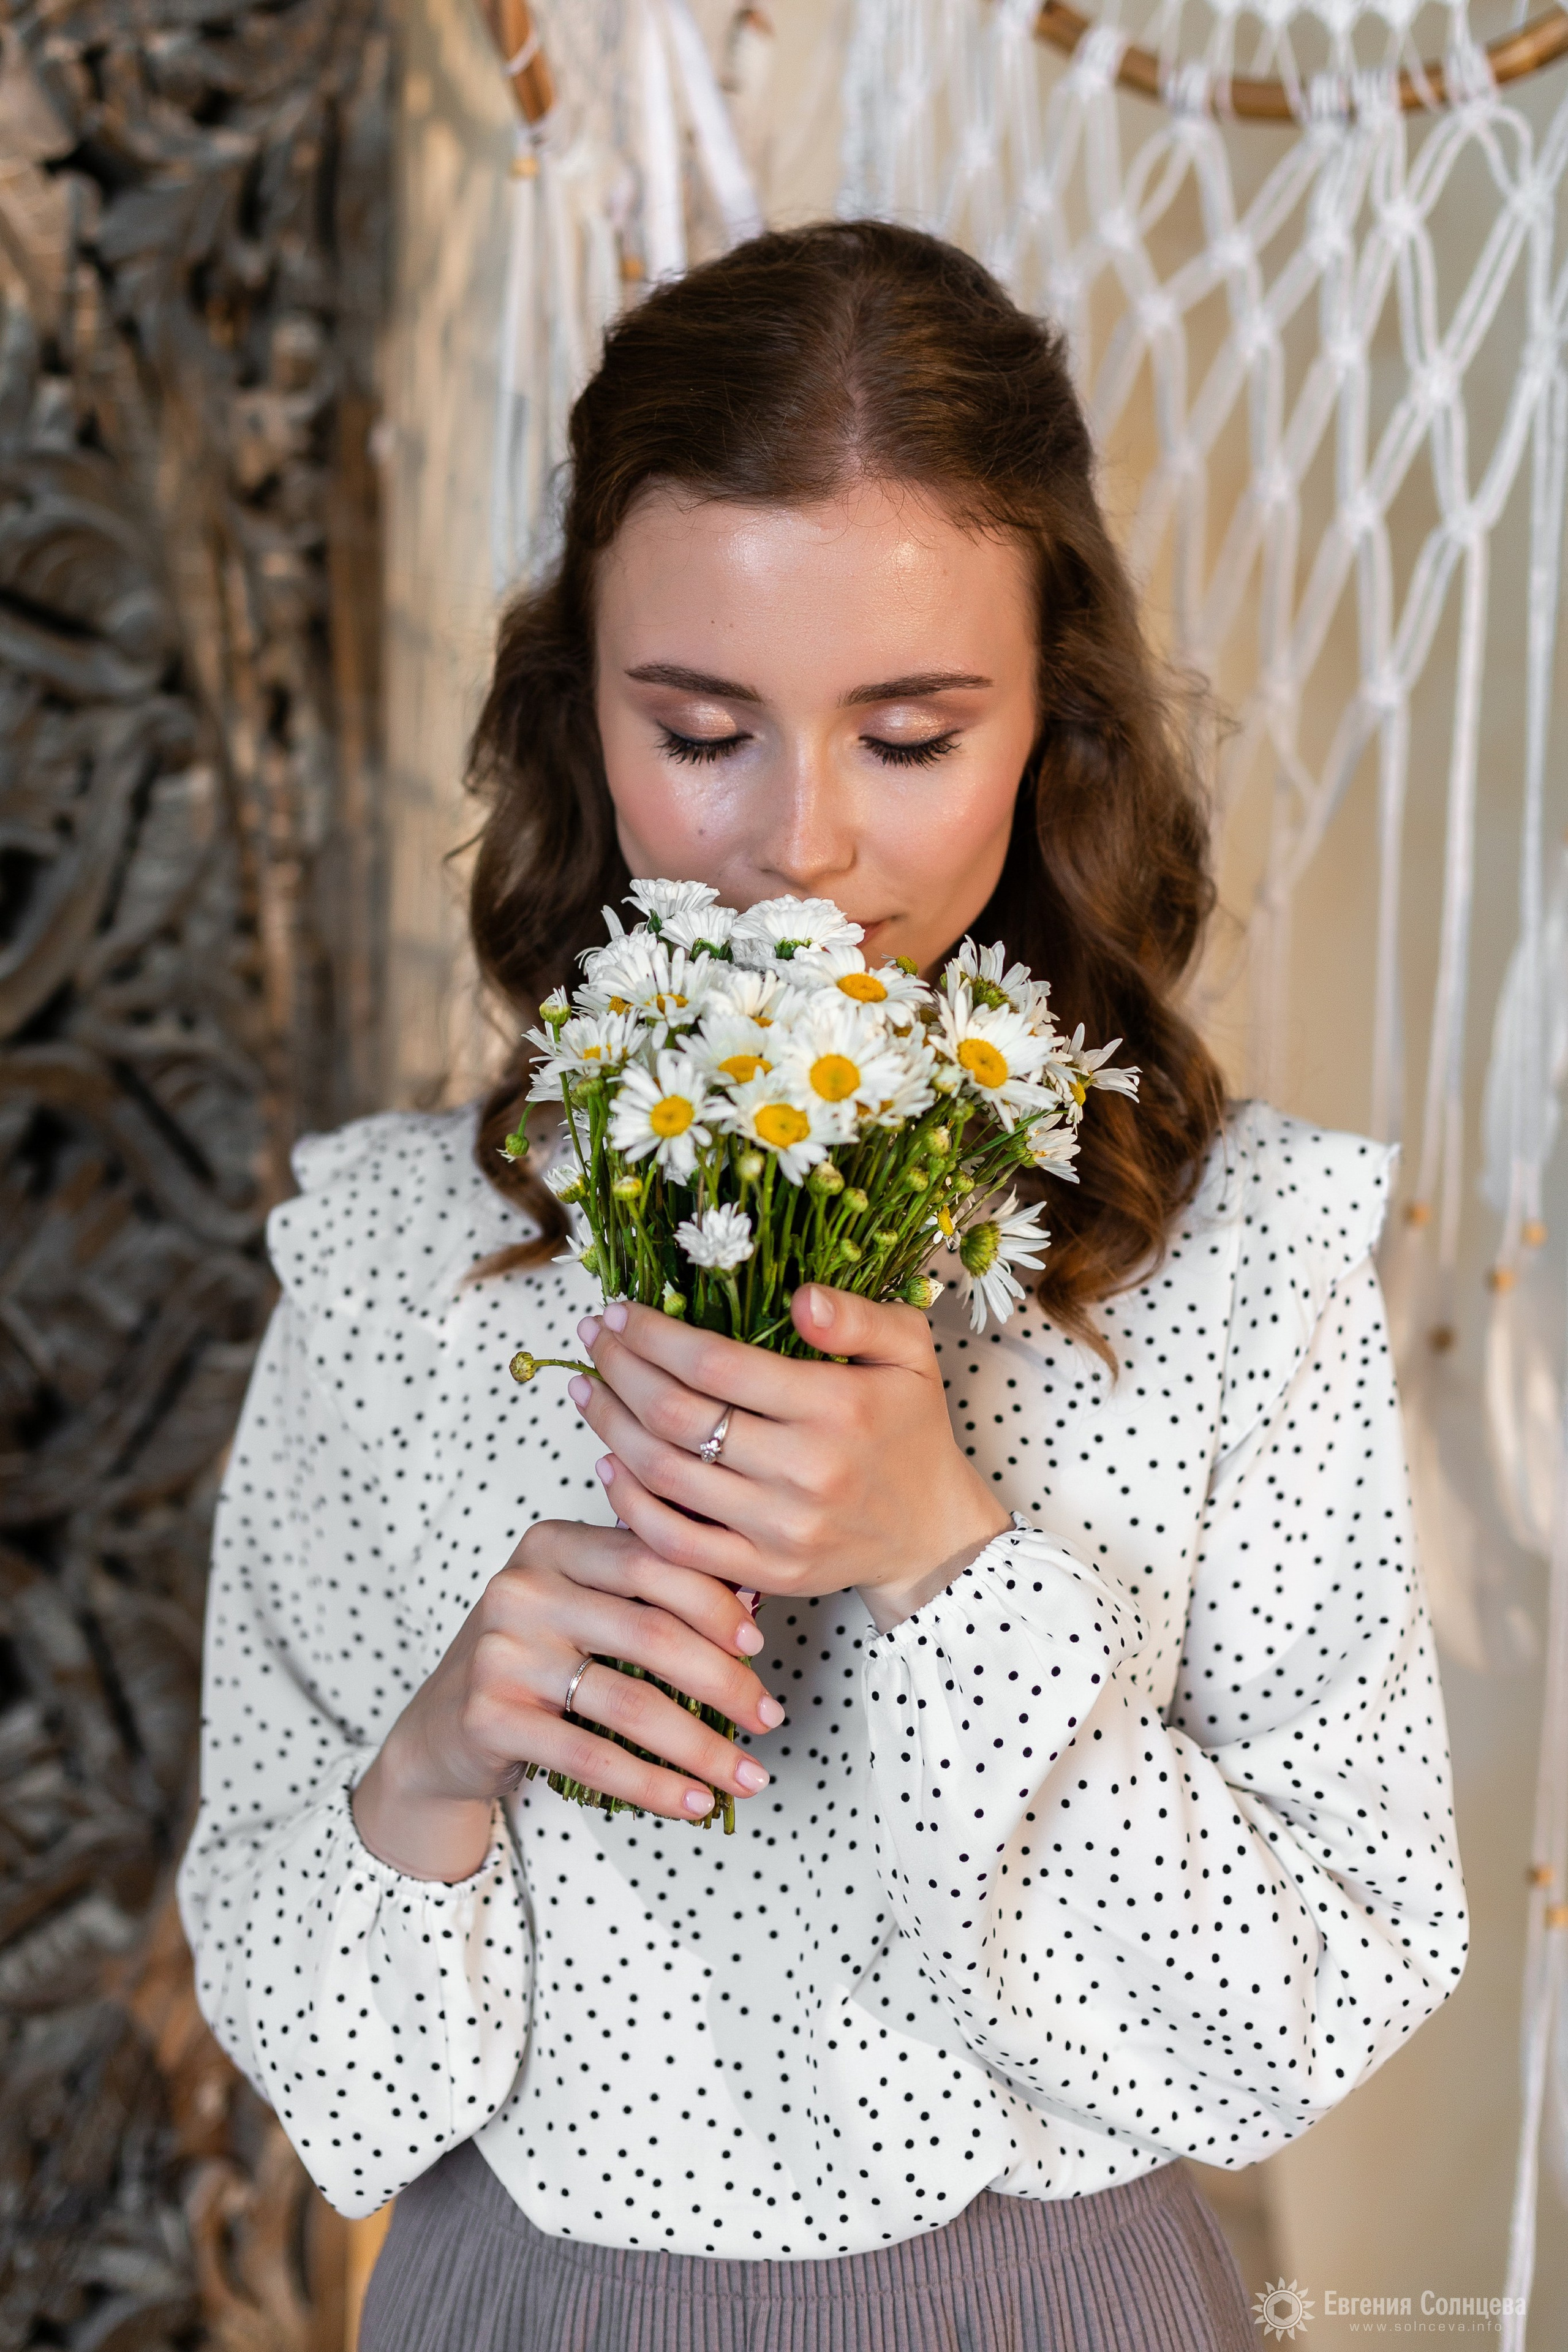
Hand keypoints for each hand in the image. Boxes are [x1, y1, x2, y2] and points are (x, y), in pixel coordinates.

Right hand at [351, 1518, 783, 1879]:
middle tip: (770, 1718)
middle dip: (726, 1682)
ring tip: (747, 1775)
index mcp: (552, 1544)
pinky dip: (654, 1786)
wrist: (441, 1731)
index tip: (759, 1645)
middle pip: (651, 1633)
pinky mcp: (489, 1716)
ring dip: (702, 1747)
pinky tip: (694, 1803)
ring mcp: (501, 1653)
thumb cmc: (535, 1662)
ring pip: (630, 1703)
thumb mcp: (581, 1606)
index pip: (653, 1561)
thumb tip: (751, 1602)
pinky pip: (592, 1757)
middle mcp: (522, 1589)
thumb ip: (647, 1592)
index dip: (716, 1604)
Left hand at [570, 1287, 1010, 1631]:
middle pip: (677, 1415)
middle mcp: (805, 1470)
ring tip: (587, 1387)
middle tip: (592, 1337)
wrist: (931, 1532)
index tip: (619, 1311)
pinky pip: (674, 1542)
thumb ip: (858, 1315)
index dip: (653, 1334)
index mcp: (837, 1406)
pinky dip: (629, 1502)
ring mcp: (780, 1529)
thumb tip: (799, 1296)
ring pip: (664, 1475)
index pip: (715, 1364)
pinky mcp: (764, 1573)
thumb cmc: (910, 1429)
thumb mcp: (911, 1351)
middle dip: (620, 1369)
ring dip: (610, 1426)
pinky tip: (607, 1461)